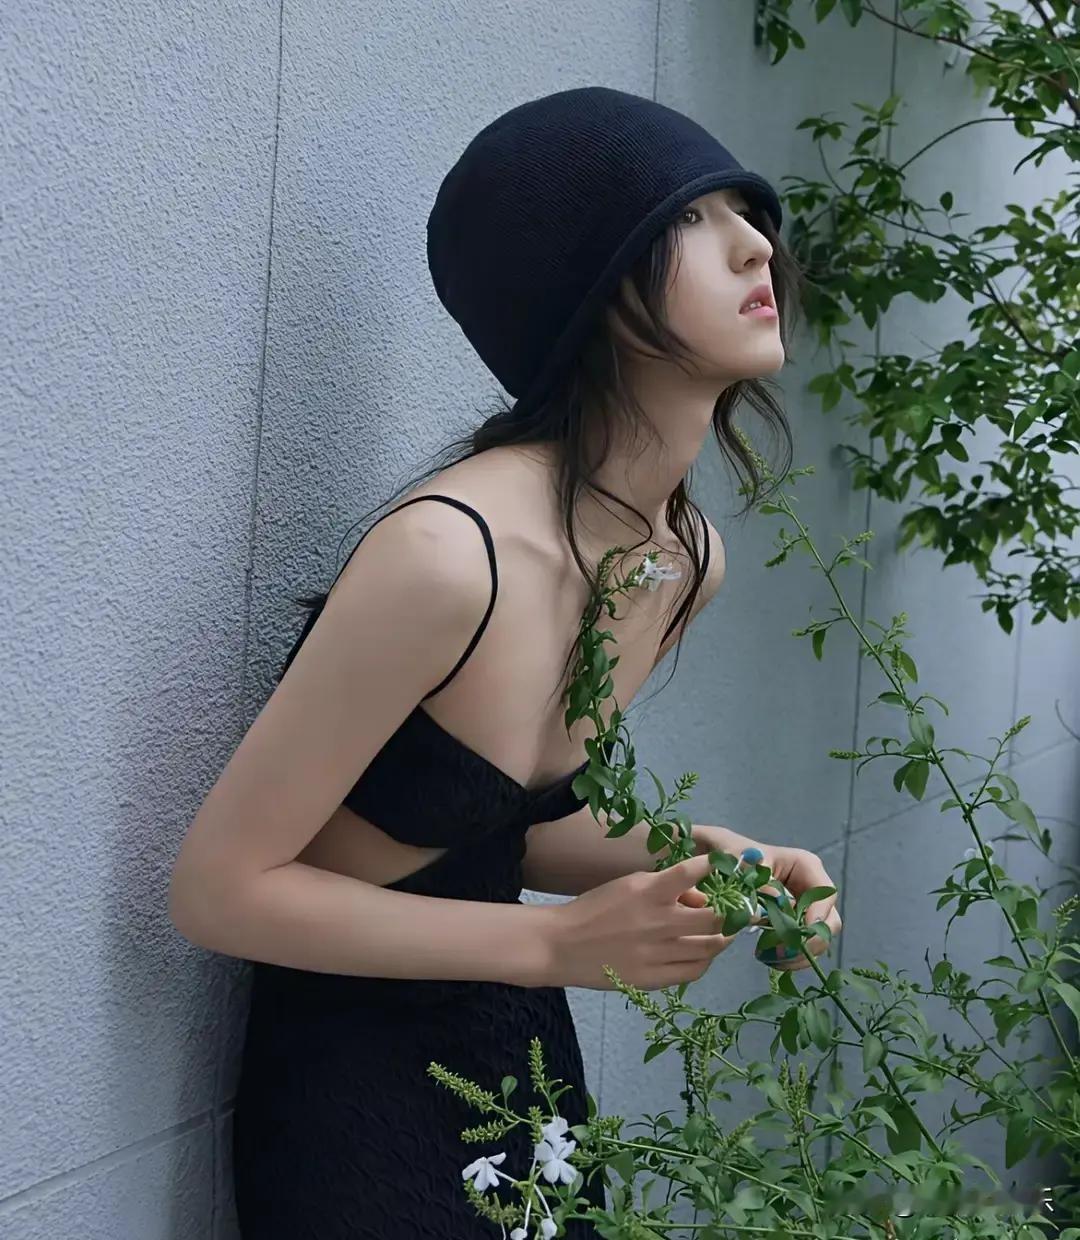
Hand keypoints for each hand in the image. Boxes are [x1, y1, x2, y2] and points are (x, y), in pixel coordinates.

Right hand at [545, 852, 738, 990]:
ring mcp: (658, 954)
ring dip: (724, 937)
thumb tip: (699, 897)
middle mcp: (659, 922)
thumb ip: (665, 888)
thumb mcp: (629, 885)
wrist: (562, 945)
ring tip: (727, 931)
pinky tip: (703, 953)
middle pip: (715, 917)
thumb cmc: (596, 909)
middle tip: (744, 909)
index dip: (718, 867)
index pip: (693, 872)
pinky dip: (705, 960)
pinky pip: (694, 971)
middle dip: (735, 912)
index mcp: (650, 892)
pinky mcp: (654, 979)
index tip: (737, 865)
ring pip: (711, 947)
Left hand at [681, 825, 841, 971]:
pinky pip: (801, 945)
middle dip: (809, 941)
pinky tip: (768, 958)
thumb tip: (779, 901)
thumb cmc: (731, 854)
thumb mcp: (742, 862)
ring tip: (769, 959)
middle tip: (781, 953)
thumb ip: (759, 880)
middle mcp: (810, 888)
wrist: (717, 861)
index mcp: (805, 866)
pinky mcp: (793, 923)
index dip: (817, 916)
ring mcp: (804, 907)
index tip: (797, 935)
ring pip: (817, 938)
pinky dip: (789, 956)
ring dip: (798, 953)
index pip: (825, 894)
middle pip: (828, 920)